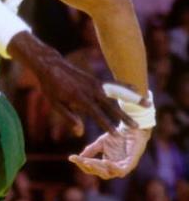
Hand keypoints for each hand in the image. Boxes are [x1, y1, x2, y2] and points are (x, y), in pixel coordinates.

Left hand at [9, 33, 128, 136]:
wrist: (51, 66)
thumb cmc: (51, 88)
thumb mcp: (56, 104)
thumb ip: (69, 117)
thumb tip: (80, 132)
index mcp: (80, 98)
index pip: (96, 114)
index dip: (106, 124)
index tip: (116, 134)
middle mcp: (91, 91)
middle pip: (111, 106)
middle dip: (124, 116)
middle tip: (137, 126)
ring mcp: (95, 84)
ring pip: (117, 94)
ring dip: (132, 99)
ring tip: (147, 104)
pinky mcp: (96, 80)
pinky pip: (113, 85)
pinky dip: (125, 87)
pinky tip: (136, 89)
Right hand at [69, 125, 149, 179]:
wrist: (132, 128)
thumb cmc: (117, 136)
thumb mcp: (100, 143)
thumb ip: (91, 150)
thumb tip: (79, 157)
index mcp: (105, 164)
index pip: (91, 168)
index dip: (81, 164)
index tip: (72, 157)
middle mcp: (113, 168)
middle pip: (99, 173)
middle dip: (89, 167)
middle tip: (81, 160)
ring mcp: (122, 167)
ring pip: (108, 174)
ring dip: (98, 169)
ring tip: (89, 162)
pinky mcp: (131, 164)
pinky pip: (121, 170)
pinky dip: (113, 167)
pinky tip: (105, 161)